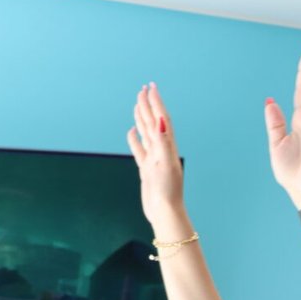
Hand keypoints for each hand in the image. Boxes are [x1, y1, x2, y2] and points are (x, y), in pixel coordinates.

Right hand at [128, 84, 183, 224]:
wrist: (164, 212)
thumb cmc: (168, 191)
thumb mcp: (166, 164)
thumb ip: (163, 142)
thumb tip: (160, 121)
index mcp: (167, 146)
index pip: (161, 119)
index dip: (156, 102)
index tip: (151, 87)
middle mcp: (161, 150)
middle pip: (153, 122)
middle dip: (149, 105)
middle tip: (144, 88)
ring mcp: (153, 159)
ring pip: (146, 133)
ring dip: (142, 117)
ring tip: (138, 103)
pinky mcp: (147, 169)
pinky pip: (139, 149)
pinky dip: (135, 139)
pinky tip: (132, 131)